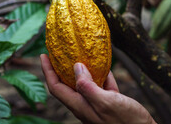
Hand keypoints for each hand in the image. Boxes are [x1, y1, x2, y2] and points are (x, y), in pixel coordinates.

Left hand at [40, 54, 155, 123]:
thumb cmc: (125, 122)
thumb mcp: (106, 102)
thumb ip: (89, 86)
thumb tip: (76, 67)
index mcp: (81, 106)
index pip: (56, 87)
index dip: (48, 71)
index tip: (44, 55)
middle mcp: (86, 105)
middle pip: (68, 85)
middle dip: (62, 68)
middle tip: (60, 52)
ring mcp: (98, 104)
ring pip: (86, 83)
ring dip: (83, 69)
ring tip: (82, 54)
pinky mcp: (110, 102)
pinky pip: (102, 85)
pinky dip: (102, 74)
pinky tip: (105, 66)